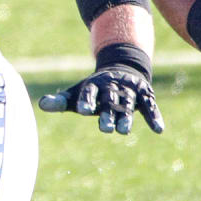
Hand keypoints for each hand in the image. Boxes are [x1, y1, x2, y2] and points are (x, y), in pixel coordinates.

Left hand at [38, 60, 163, 134]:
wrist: (122, 70)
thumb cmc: (94, 90)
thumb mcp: (77, 94)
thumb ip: (61, 101)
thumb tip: (41, 105)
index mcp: (94, 85)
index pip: (89, 92)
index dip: (87, 101)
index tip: (83, 111)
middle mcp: (113, 87)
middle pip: (110, 100)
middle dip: (107, 113)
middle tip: (103, 129)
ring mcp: (130, 90)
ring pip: (128, 104)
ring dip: (127, 117)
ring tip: (123, 131)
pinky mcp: (145, 96)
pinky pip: (150, 107)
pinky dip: (154, 117)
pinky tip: (159, 130)